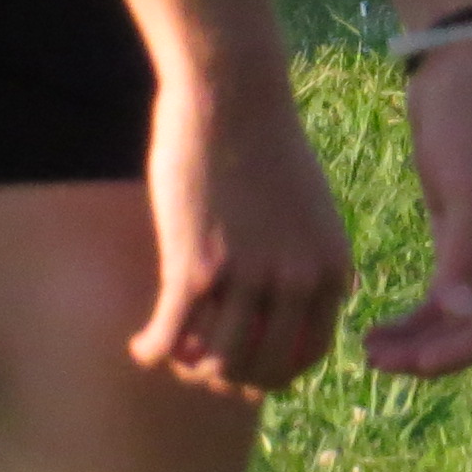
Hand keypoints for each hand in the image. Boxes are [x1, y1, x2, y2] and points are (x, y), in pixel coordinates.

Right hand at [130, 67, 354, 398]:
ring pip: (213, 363)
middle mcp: (298, 281)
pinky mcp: (195, 268)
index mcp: (332, 269)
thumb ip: (305, 264)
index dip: (272, 373)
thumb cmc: (265, 147)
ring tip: (169, 351)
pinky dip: (151, 351)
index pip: (308, 355)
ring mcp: (248, 278)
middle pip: (259, 369)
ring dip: (185, 367)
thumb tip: (279, 322)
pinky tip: (139, 345)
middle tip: (197, 364)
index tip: (244, 367)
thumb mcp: (310, 213)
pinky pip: (169, 339)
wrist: (232, 94)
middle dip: (226, 377)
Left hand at [363, 44, 471, 376]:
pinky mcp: (465, 232)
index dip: (463, 350)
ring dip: (422, 339)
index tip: (412, 364)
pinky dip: (419, 314)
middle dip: (436, 351)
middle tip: (376, 362)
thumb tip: (465, 317)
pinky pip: (448, 291)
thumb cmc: (469, 115)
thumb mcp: (466, 181)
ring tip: (369, 350)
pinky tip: (382, 326)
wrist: (458, 61)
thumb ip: (467, 250)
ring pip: (464, 315)